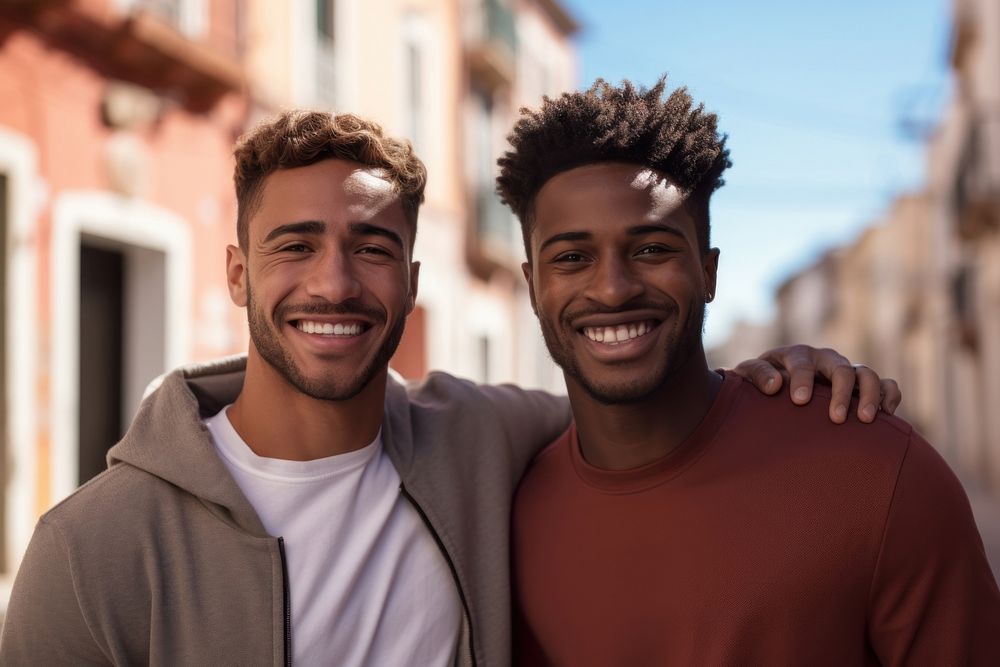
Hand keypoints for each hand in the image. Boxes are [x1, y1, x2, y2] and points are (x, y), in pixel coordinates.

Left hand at [731, 345, 901, 423]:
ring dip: (869, 395)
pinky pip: (886, 384)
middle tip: (837, 418)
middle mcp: (825, 360)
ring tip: (865, 420)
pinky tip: (886, 416)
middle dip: (841, 392)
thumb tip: (776, 385)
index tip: (800, 401)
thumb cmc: (759, 384)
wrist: (774, 391)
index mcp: (796, 355)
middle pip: (841, 368)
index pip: (802, 362)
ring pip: (867, 374)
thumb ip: (757, 375)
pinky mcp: (862, 386)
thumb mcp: (747, 377)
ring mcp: (846, 372)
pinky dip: (890, 395)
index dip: (803, 379)